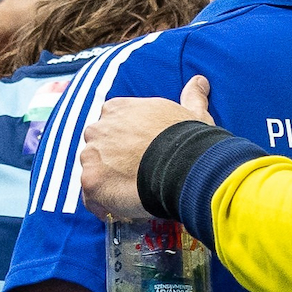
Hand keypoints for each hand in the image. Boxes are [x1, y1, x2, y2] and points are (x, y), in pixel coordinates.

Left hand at [78, 76, 217, 220]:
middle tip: (135, 176)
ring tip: (131, 195)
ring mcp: (92, 156)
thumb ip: (191, 96)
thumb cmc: (188, 140)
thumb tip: (201, 82)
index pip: (112, 125)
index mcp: (117, 109)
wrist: (184, 167)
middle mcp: (98, 129)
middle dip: (111, 161)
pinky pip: (91, 198)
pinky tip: (122, 210)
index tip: (138, 154)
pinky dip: (103, 205)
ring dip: (107, 183)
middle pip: (98, 148)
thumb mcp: (193, 112)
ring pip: (93, 172)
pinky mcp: (92, 182)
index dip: (125, 142)